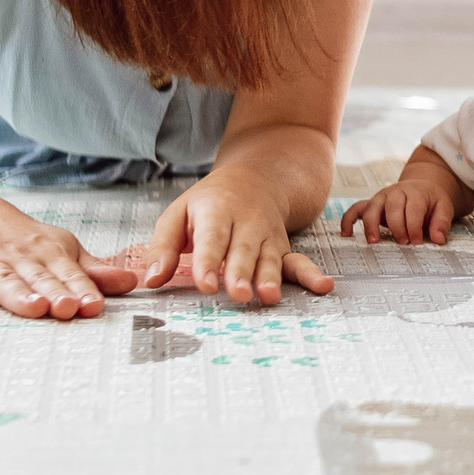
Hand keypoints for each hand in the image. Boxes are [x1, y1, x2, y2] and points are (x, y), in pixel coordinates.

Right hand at [0, 208, 139, 320]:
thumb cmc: (22, 241)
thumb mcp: (60, 250)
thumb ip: (92, 272)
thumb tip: (132, 282)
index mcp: (49, 254)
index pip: (69, 274)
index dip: (83, 289)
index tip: (95, 305)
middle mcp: (20, 257)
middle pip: (39, 278)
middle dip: (55, 293)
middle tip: (69, 308)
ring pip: (5, 280)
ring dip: (19, 294)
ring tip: (34, 307)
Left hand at [147, 168, 333, 306]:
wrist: (258, 178)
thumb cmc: (211, 202)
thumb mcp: (179, 213)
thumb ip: (162, 246)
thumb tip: (150, 279)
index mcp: (216, 210)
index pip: (211, 237)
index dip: (208, 261)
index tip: (206, 284)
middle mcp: (246, 222)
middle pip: (243, 250)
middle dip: (241, 272)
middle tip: (238, 294)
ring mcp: (268, 236)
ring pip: (269, 258)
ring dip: (270, 277)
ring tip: (268, 296)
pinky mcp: (282, 249)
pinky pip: (297, 262)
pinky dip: (310, 275)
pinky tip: (323, 286)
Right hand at [340, 176, 461, 245]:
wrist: (422, 188)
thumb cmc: (431, 202)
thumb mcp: (443, 208)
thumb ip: (441, 223)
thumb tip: (439, 239)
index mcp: (415, 193)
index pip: (413, 208)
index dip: (414, 225)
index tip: (416, 241)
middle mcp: (396, 192)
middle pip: (392, 207)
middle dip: (397, 226)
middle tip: (403, 243)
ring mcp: (381, 197)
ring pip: (372, 207)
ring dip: (371, 224)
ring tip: (373, 241)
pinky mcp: (372, 203)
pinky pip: (356, 209)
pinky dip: (349, 219)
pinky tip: (346, 234)